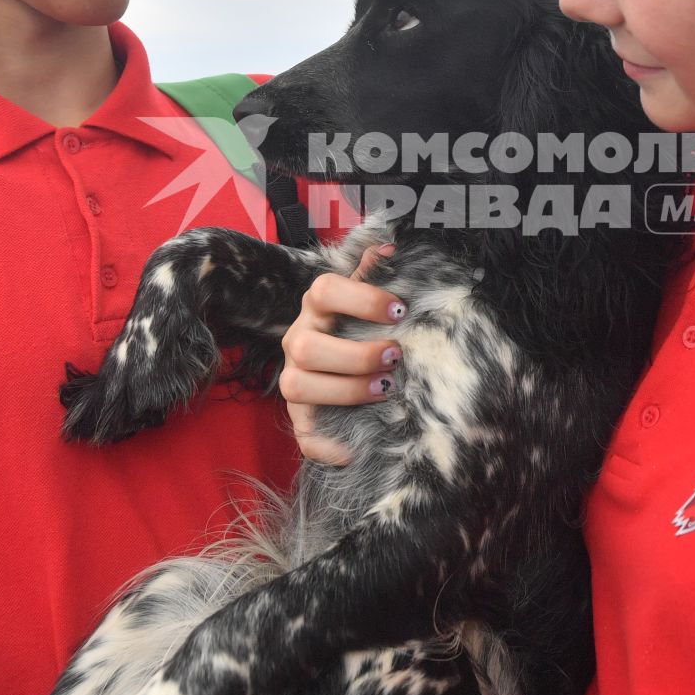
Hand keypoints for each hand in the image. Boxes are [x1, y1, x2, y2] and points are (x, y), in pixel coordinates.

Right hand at [279, 243, 403, 465]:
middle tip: (396, 355)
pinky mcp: (301, 420)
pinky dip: (330, 446)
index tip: (400, 310)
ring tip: (387, 389)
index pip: (323, 290)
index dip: (361, 298)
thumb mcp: (367, 303)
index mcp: (316, 310)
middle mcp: (297, 342)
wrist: (343, 377)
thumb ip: (374, 275)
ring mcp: (294, 382)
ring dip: (346, 389)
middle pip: (305, 345)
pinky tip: (359, 446)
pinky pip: (306, 437)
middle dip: (355, 354)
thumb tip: (390, 248)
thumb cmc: (362, 332)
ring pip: (297, 385)